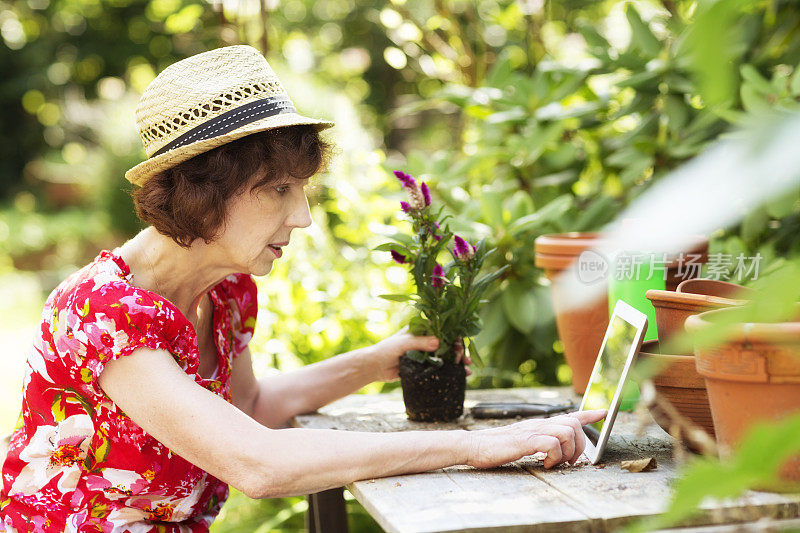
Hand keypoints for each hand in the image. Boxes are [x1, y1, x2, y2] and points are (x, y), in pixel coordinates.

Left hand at [365, 327, 471, 382]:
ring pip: (447, 357)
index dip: (454, 336)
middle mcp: (426, 341)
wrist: (374, 367)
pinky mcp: (425, 367)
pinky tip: (461, 376)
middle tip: (465, 359)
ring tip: (467, 369)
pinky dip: (451, 371)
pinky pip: (441, 368)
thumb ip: (420, 342)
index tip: (461, 343)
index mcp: (422, 330)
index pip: (443, 330)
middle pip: (448, 344)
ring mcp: (426, 354)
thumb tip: (438, 342)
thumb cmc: (386, 349)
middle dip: (459, 351)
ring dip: (458, 362)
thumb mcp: (404, 343)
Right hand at [465, 410, 606, 468]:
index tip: (605, 412)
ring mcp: (532, 430)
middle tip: (569, 462)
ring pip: (567, 432)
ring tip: (556, 463)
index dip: (589, 415)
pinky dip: (555, 457)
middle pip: (573, 425)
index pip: (569, 415)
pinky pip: (552, 444)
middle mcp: (538, 423)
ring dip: (568, 452)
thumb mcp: (523, 441)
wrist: (474, 446)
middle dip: (579, 445)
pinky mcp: (526, 440)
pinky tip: (545, 464)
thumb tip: (555, 448)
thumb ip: (539, 441)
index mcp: (539, 424)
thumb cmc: (497, 446)